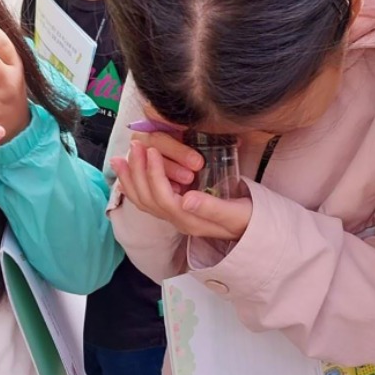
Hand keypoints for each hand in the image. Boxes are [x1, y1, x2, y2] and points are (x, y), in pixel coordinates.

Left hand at [111, 138, 251, 239]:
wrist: (253, 229)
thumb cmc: (248, 218)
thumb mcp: (236, 212)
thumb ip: (212, 207)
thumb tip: (186, 199)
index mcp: (190, 221)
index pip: (163, 199)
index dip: (154, 174)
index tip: (153, 150)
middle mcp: (178, 221)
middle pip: (148, 200)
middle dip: (138, 172)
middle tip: (134, 145)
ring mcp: (175, 217)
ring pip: (144, 201)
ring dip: (130, 179)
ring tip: (120, 157)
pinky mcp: (176, 209)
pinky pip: (148, 200)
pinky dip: (135, 185)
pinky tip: (129, 171)